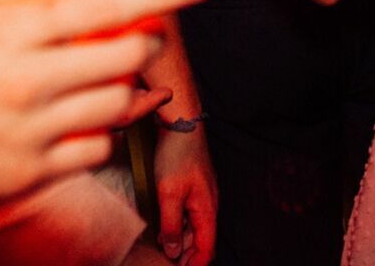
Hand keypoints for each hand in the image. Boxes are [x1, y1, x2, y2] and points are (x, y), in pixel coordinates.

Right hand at [0, 0, 217, 223]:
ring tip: (104, 73)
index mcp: (10, 31)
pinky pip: (96, 149)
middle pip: (123, 54)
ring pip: (117, 103)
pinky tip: (80, 116)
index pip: (104, 2)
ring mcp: (32, 133)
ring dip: (125, 84)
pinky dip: (101, 129)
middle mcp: (28, 81)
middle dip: (139, 38)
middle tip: (126, 31)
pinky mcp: (30, 175)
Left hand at [153, 125, 215, 263]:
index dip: (195, 264)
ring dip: (183, 240)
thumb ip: (171, 225)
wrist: (182, 123)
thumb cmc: (177, 154)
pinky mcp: (195, 186)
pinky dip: (180, 225)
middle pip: (202, 240)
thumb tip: (174, 251)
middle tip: (168, 263)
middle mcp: (209, 204)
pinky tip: (166, 225)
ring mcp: (203, 194)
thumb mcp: (169, 193)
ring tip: (165, 249)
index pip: (207, 248)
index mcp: (207, 209)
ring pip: (196, 227)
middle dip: (188, 255)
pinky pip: (191, 213)